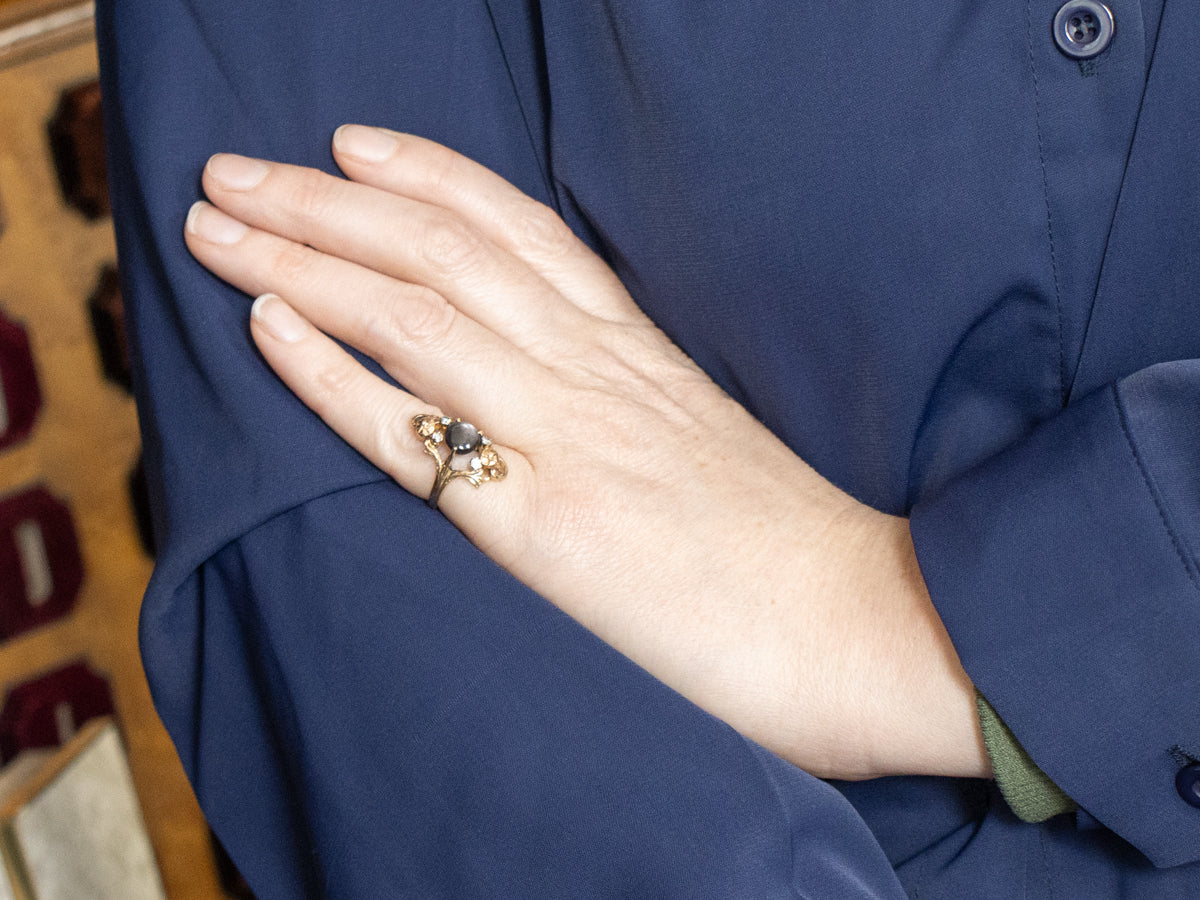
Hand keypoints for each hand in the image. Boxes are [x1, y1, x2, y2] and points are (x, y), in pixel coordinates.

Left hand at [184, 125, 988, 780]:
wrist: (861, 625)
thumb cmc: (788, 547)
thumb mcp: (704, 440)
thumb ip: (627, 403)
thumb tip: (556, 396)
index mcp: (635, 351)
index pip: (517, 231)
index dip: (426, 175)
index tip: (352, 144)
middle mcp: (593, 371)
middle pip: (441, 251)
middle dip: (326, 200)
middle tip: (237, 171)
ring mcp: (566, 437)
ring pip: (413, 313)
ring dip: (303, 258)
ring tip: (218, 223)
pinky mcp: (542, 525)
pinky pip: (414, 431)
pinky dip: (331, 371)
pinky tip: (268, 325)